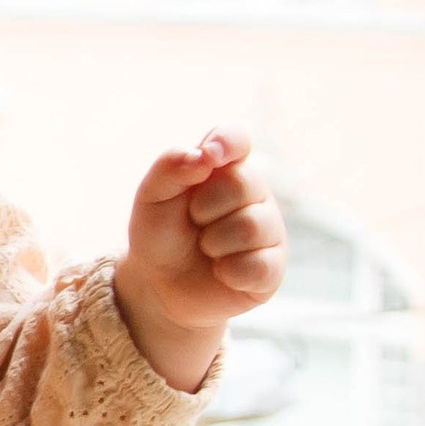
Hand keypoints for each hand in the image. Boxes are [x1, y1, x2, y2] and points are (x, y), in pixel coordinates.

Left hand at [113, 128, 285, 392]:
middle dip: (204, 207)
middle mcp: (254, 193)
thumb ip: (171, 166)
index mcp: (225, 167)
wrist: (160, 285)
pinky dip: (229, 272)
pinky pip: (258, 265)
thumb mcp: (152, 197)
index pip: (236, 140)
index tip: (211, 154)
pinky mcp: (272, 268)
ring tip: (206, 249)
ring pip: (250, 226)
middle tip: (194, 222)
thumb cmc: (161, 234)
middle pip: (242, 184)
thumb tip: (205, 154)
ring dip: (214, 242)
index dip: (228, 142)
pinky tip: (221, 271)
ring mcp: (268, 230)